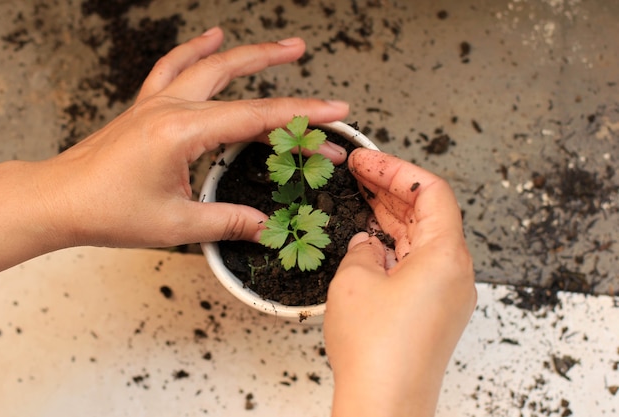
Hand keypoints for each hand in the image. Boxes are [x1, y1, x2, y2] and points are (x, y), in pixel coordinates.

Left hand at [0, 27, 348, 272]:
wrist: (59, 200)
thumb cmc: (107, 211)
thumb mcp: (177, 224)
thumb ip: (229, 222)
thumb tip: (267, 226)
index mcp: (182, 132)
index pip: (256, 118)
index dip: (300, 115)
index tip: (333, 112)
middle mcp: (170, 108)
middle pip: (233, 75)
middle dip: (273, 63)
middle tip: (304, 52)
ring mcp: (156, 102)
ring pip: (207, 64)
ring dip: (243, 52)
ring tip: (275, 47)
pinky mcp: (147, 107)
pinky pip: (174, 66)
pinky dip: (195, 50)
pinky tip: (211, 38)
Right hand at [324, 149, 476, 416]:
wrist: (384, 405)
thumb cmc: (376, 351)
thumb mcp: (355, 281)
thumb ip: (362, 249)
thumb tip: (368, 245)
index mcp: (447, 255)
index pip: (431, 191)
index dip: (396, 169)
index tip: (366, 161)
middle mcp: (455, 272)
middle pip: (429, 212)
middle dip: (392, 189)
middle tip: (360, 170)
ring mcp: (446, 293)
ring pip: (422, 238)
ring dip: (392, 216)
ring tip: (361, 195)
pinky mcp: (434, 310)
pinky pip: (418, 264)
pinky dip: (395, 246)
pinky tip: (370, 239)